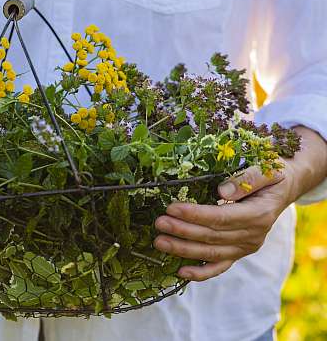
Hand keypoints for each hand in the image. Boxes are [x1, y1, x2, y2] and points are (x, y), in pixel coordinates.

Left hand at [154, 126, 326, 281]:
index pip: (221, 217)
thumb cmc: (272, 175)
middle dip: (182, 231)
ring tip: (160, 242)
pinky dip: (201, 272)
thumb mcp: (267, 169)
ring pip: (211, 252)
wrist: (282, 189)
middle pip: (212, 236)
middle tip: (159, 223)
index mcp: (259, 213)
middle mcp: (253, 235)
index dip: (195, 214)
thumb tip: (222, 191)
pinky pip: (219, 267)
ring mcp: (246, 247)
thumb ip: (246, 179)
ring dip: (183, 249)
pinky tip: (180, 272)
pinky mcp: (238, 253)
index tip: (172, 208)